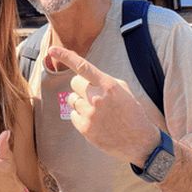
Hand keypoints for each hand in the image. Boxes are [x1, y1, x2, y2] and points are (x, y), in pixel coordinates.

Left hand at [48, 46, 161, 166]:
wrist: (140, 141)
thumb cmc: (132, 112)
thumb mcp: (123, 89)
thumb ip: (103, 80)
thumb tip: (84, 75)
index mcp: (108, 85)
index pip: (83, 66)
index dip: (65, 56)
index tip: (52, 50)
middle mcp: (97, 98)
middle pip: (74, 83)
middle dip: (81, 86)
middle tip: (94, 95)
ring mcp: (90, 114)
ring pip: (72, 99)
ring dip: (81, 102)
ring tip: (97, 111)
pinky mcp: (85, 129)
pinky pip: (73, 115)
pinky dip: (80, 116)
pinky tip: (95, 121)